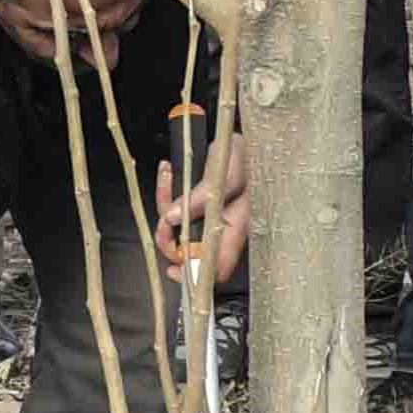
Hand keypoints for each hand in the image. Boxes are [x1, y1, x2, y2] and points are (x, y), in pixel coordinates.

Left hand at [155, 125, 253, 285]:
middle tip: (163, 218)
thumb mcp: (228, 173)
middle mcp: (221, 227)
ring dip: (164, 204)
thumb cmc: (248, 154)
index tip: (175, 269)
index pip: (217, 269)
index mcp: (235, 229)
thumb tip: (173, 218)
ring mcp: (209, 215)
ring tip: (166, 175)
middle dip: (168, 237)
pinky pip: (176, 206)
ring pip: (176, 227)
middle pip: (188, 251)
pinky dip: (167, 190)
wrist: (249, 136)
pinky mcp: (199, 201)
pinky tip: (167, 169)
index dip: (195, 276)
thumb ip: (203, 197)